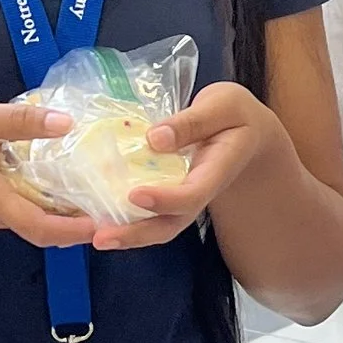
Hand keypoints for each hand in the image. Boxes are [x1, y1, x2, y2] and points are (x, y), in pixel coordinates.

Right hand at [0, 91, 103, 247]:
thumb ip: (22, 122)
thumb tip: (67, 123)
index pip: (40, 229)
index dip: (75, 231)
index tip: (107, 222)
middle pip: (38, 226)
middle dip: (75, 218)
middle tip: (109, 196)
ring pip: (26, 214)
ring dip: (56, 205)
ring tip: (92, 181)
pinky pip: (13, 204)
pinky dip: (37, 195)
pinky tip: (55, 172)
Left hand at [104, 81, 293, 247]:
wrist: (248, 135)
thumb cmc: (236, 115)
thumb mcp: (224, 105)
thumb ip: (193, 121)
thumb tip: (155, 138)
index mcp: (217, 170)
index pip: (193, 194)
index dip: (165, 199)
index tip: (135, 194)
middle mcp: (198, 192)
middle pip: (171, 224)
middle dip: (136, 234)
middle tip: (101, 237)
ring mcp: (182, 198)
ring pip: (157, 227)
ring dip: (126, 235)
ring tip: (93, 236)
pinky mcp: (168, 195)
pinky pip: (147, 214)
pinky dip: (122, 221)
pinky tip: (94, 220)